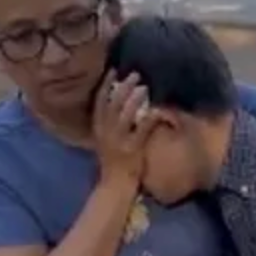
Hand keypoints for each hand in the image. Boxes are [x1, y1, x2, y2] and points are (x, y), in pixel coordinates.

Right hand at [92, 70, 156, 184]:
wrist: (115, 185)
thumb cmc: (113, 162)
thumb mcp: (106, 140)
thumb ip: (110, 124)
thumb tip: (121, 104)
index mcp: (98, 129)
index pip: (99, 102)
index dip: (106, 85)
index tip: (113, 71)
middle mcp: (105, 132)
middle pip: (112, 104)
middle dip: (123, 87)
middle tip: (135, 74)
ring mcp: (118, 140)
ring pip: (124, 114)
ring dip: (134, 99)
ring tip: (144, 87)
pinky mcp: (132, 149)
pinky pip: (141, 130)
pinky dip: (149, 119)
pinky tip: (157, 111)